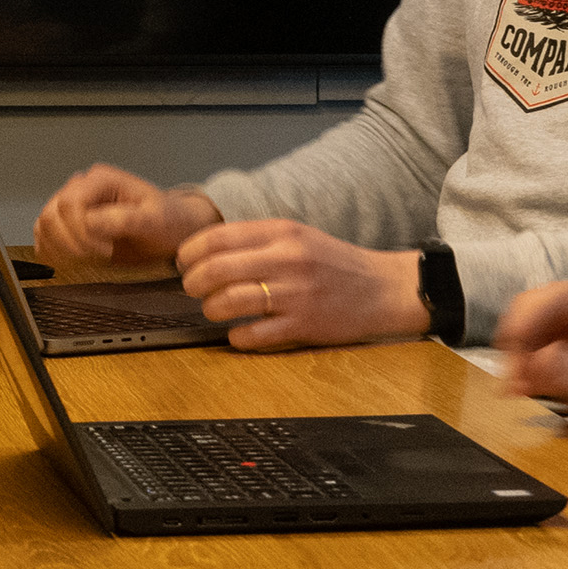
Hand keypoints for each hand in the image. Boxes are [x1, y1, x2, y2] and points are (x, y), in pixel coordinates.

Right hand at [31, 166, 221, 275]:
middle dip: (71, 242)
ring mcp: (74, 205)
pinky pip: (45, 236)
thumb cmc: (168, 220)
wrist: (174, 229)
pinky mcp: (69, 224)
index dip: (81, 231)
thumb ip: (124, 219)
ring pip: (44, 224)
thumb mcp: (155, 219)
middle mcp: (83, 188)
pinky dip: (54, 252)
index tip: (105, 249)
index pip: (70, 202)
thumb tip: (91, 223)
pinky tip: (75, 260)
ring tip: (89, 258)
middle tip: (98, 256)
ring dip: (61, 249)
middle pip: (52, 213)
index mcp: (101, 180)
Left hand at [173, 218, 426, 347]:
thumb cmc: (335, 263)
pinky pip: (253, 334)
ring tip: (214, 310)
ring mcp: (294, 294)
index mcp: (282, 232)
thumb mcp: (298, 236)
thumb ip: (257, 239)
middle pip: (216, 269)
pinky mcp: (303, 325)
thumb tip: (207, 249)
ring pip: (228, 302)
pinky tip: (239, 332)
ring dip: (211, 309)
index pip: (218, 237)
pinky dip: (237, 336)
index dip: (190, 252)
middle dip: (192, 282)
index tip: (183, 262)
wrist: (383, 289)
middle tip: (192, 288)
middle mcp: (286, 259)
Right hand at [494, 281, 567, 453]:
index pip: (565, 297)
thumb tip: (540, 359)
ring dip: (518, 353)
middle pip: (542, 305)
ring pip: (532, 325)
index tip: (515, 343)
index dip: (532, 316)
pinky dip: (524, 366)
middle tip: (514, 370)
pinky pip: (535, 347)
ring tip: (518, 385)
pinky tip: (525, 386)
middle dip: (521, 336)